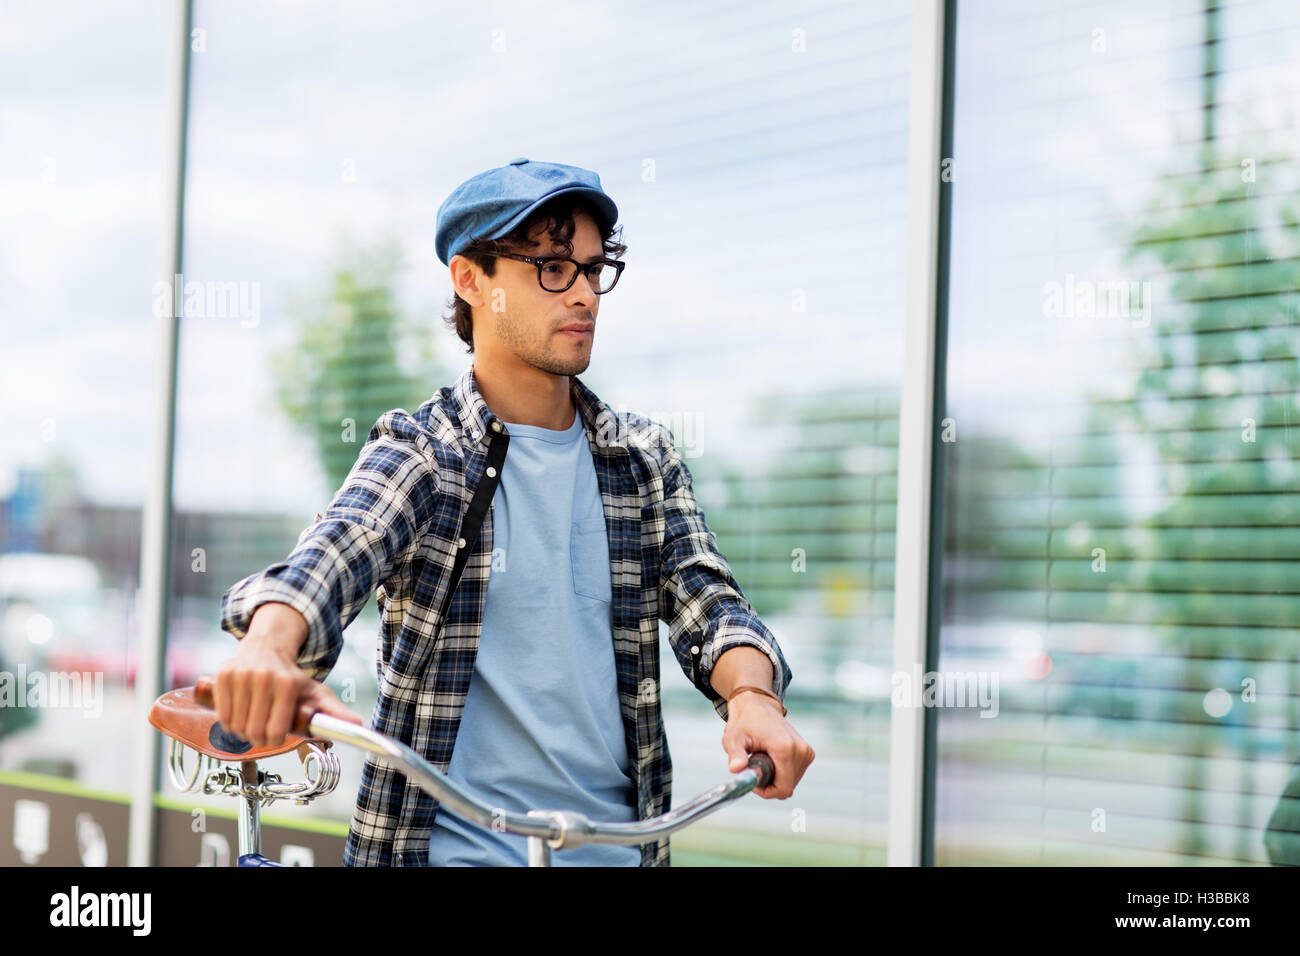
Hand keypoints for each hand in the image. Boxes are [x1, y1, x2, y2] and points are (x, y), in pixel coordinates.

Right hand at [214, 603, 363, 746]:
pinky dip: (227, 722)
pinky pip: (221, 714)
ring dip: (242, 732)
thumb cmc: (291, 675)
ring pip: (235, 725)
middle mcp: (264, 677)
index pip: (276, 731)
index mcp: (288, 684)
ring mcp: (242, 675)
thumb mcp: (315, 691)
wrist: (267, 646)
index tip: (277, 736)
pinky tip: (238, 714)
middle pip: (254, 731)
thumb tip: (358, 726)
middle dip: (258, 739)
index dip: (275, 740)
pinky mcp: (224, 674)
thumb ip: (334, 711)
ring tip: (252, 722)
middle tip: (262, 732)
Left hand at [722, 691, 814, 798]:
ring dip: (775, 777)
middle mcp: (800, 750)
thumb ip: (736, 755)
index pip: (783, 788)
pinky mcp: (807, 752)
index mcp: (785, 749)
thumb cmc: (744, 722)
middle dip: (769, 783)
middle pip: (787, 786)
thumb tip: (736, 769)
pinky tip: (771, 756)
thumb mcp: (734, 738)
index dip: (767, 791)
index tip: (753, 779)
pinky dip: (782, 771)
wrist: (758, 705)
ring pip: (791, 781)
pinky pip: (795, 774)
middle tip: (754, 765)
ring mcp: (806, 751)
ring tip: (762, 757)